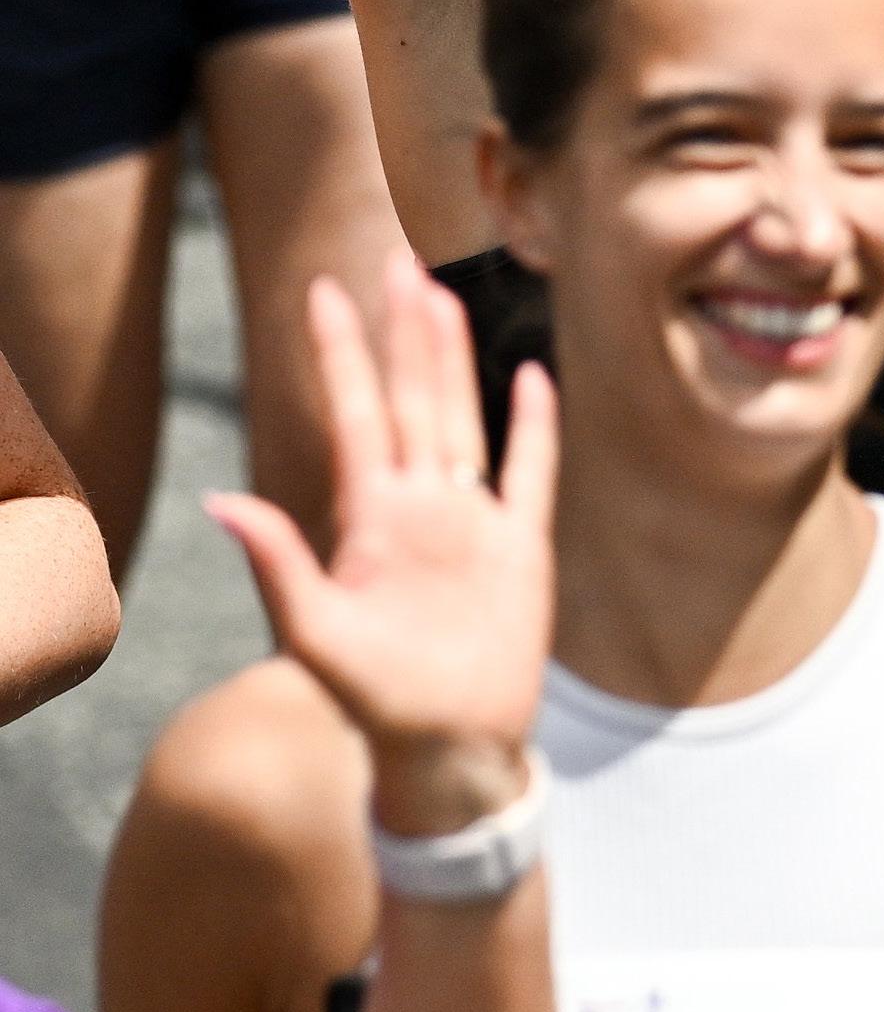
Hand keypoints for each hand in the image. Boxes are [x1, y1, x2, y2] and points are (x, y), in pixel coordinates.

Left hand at [205, 255, 556, 837]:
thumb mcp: (315, 637)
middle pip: (412, 397)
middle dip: (402, 330)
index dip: (340, 352)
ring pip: (463, 416)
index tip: (323, 289)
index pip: (354, 415)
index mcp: (370, 521)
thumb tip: (221, 500)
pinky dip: (534, 424)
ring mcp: (473, 521)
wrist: (450, 750)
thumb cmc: (376, 705)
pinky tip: (533, 376)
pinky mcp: (521, 546)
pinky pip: (530, 471)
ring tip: (444, 295)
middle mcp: (420, 506)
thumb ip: (278, 564)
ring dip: (453, 357)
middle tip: (397, 261)